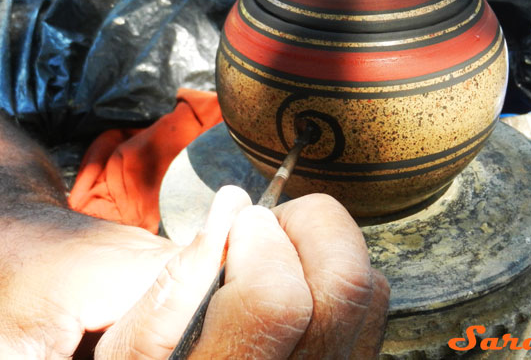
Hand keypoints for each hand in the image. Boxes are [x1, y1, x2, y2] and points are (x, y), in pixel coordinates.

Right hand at [96, 188, 389, 358]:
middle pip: (345, 285)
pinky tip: (298, 280)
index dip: (255, 241)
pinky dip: (338, 270)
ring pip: (367, 285)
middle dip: (307, 227)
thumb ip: (180, 276)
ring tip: (276, 259)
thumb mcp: (136, 340)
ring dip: (324, 247)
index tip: (233, 227)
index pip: (275, 299)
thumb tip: (233, 205)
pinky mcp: (357, 358)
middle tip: (263, 231)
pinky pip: (374, 300)